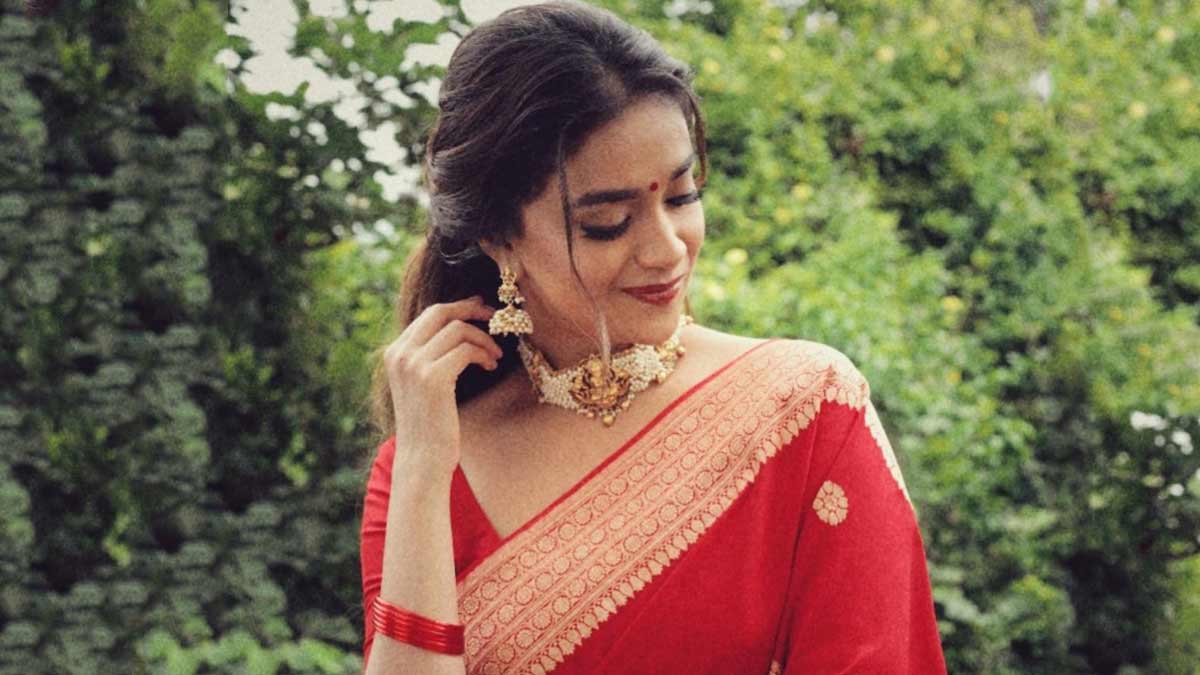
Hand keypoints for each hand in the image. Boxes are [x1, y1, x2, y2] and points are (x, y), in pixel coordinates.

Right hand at [383, 295, 502, 479]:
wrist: (421, 459)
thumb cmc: (429, 424)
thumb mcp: (423, 384)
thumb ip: (431, 355)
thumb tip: (459, 325)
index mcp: (395, 353)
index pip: (430, 314)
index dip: (459, 307)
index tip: (481, 309)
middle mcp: (399, 354)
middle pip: (441, 312)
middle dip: (473, 309)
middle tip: (496, 318)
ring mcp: (413, 364)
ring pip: (458, 329)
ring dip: (483, 339)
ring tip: (494, 357)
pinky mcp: (432, 378)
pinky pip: (466, 349)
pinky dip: (483, 354)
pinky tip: (490, 366)